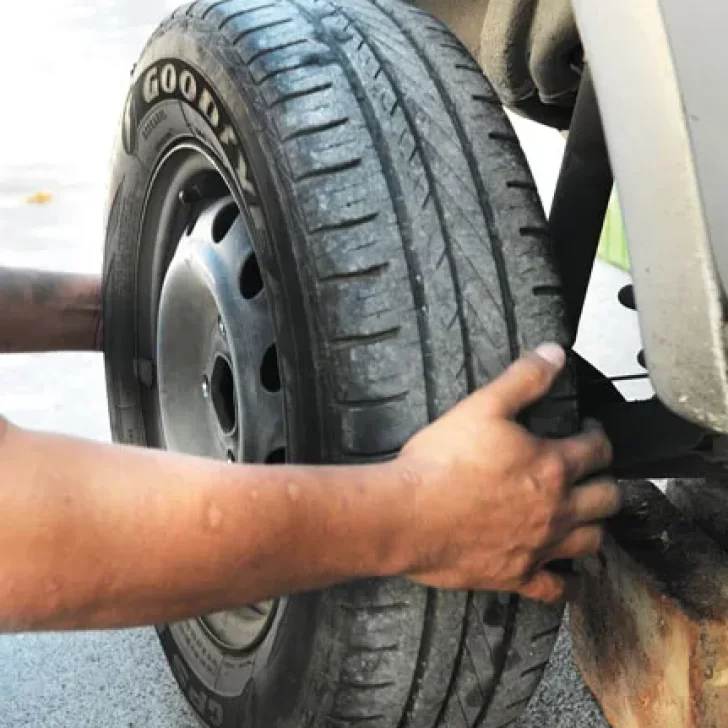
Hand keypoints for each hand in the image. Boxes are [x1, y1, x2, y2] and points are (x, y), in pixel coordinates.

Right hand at [397, 344, 618, 602]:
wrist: (407, 514)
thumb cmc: (441, 461)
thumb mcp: (482, 406)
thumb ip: (523, 378)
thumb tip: (554, 353)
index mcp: (552, 465)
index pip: (598, 449)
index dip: (598, 436)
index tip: (588, 430)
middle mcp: (556, 509)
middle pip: (607, 499)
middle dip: (604, 481)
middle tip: (589, 473)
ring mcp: (539, 546)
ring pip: (592, 542)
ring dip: (593, 526)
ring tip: (581, 516)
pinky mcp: (515, 575)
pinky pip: (553, 587)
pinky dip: (562, 579)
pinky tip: (558, 571)